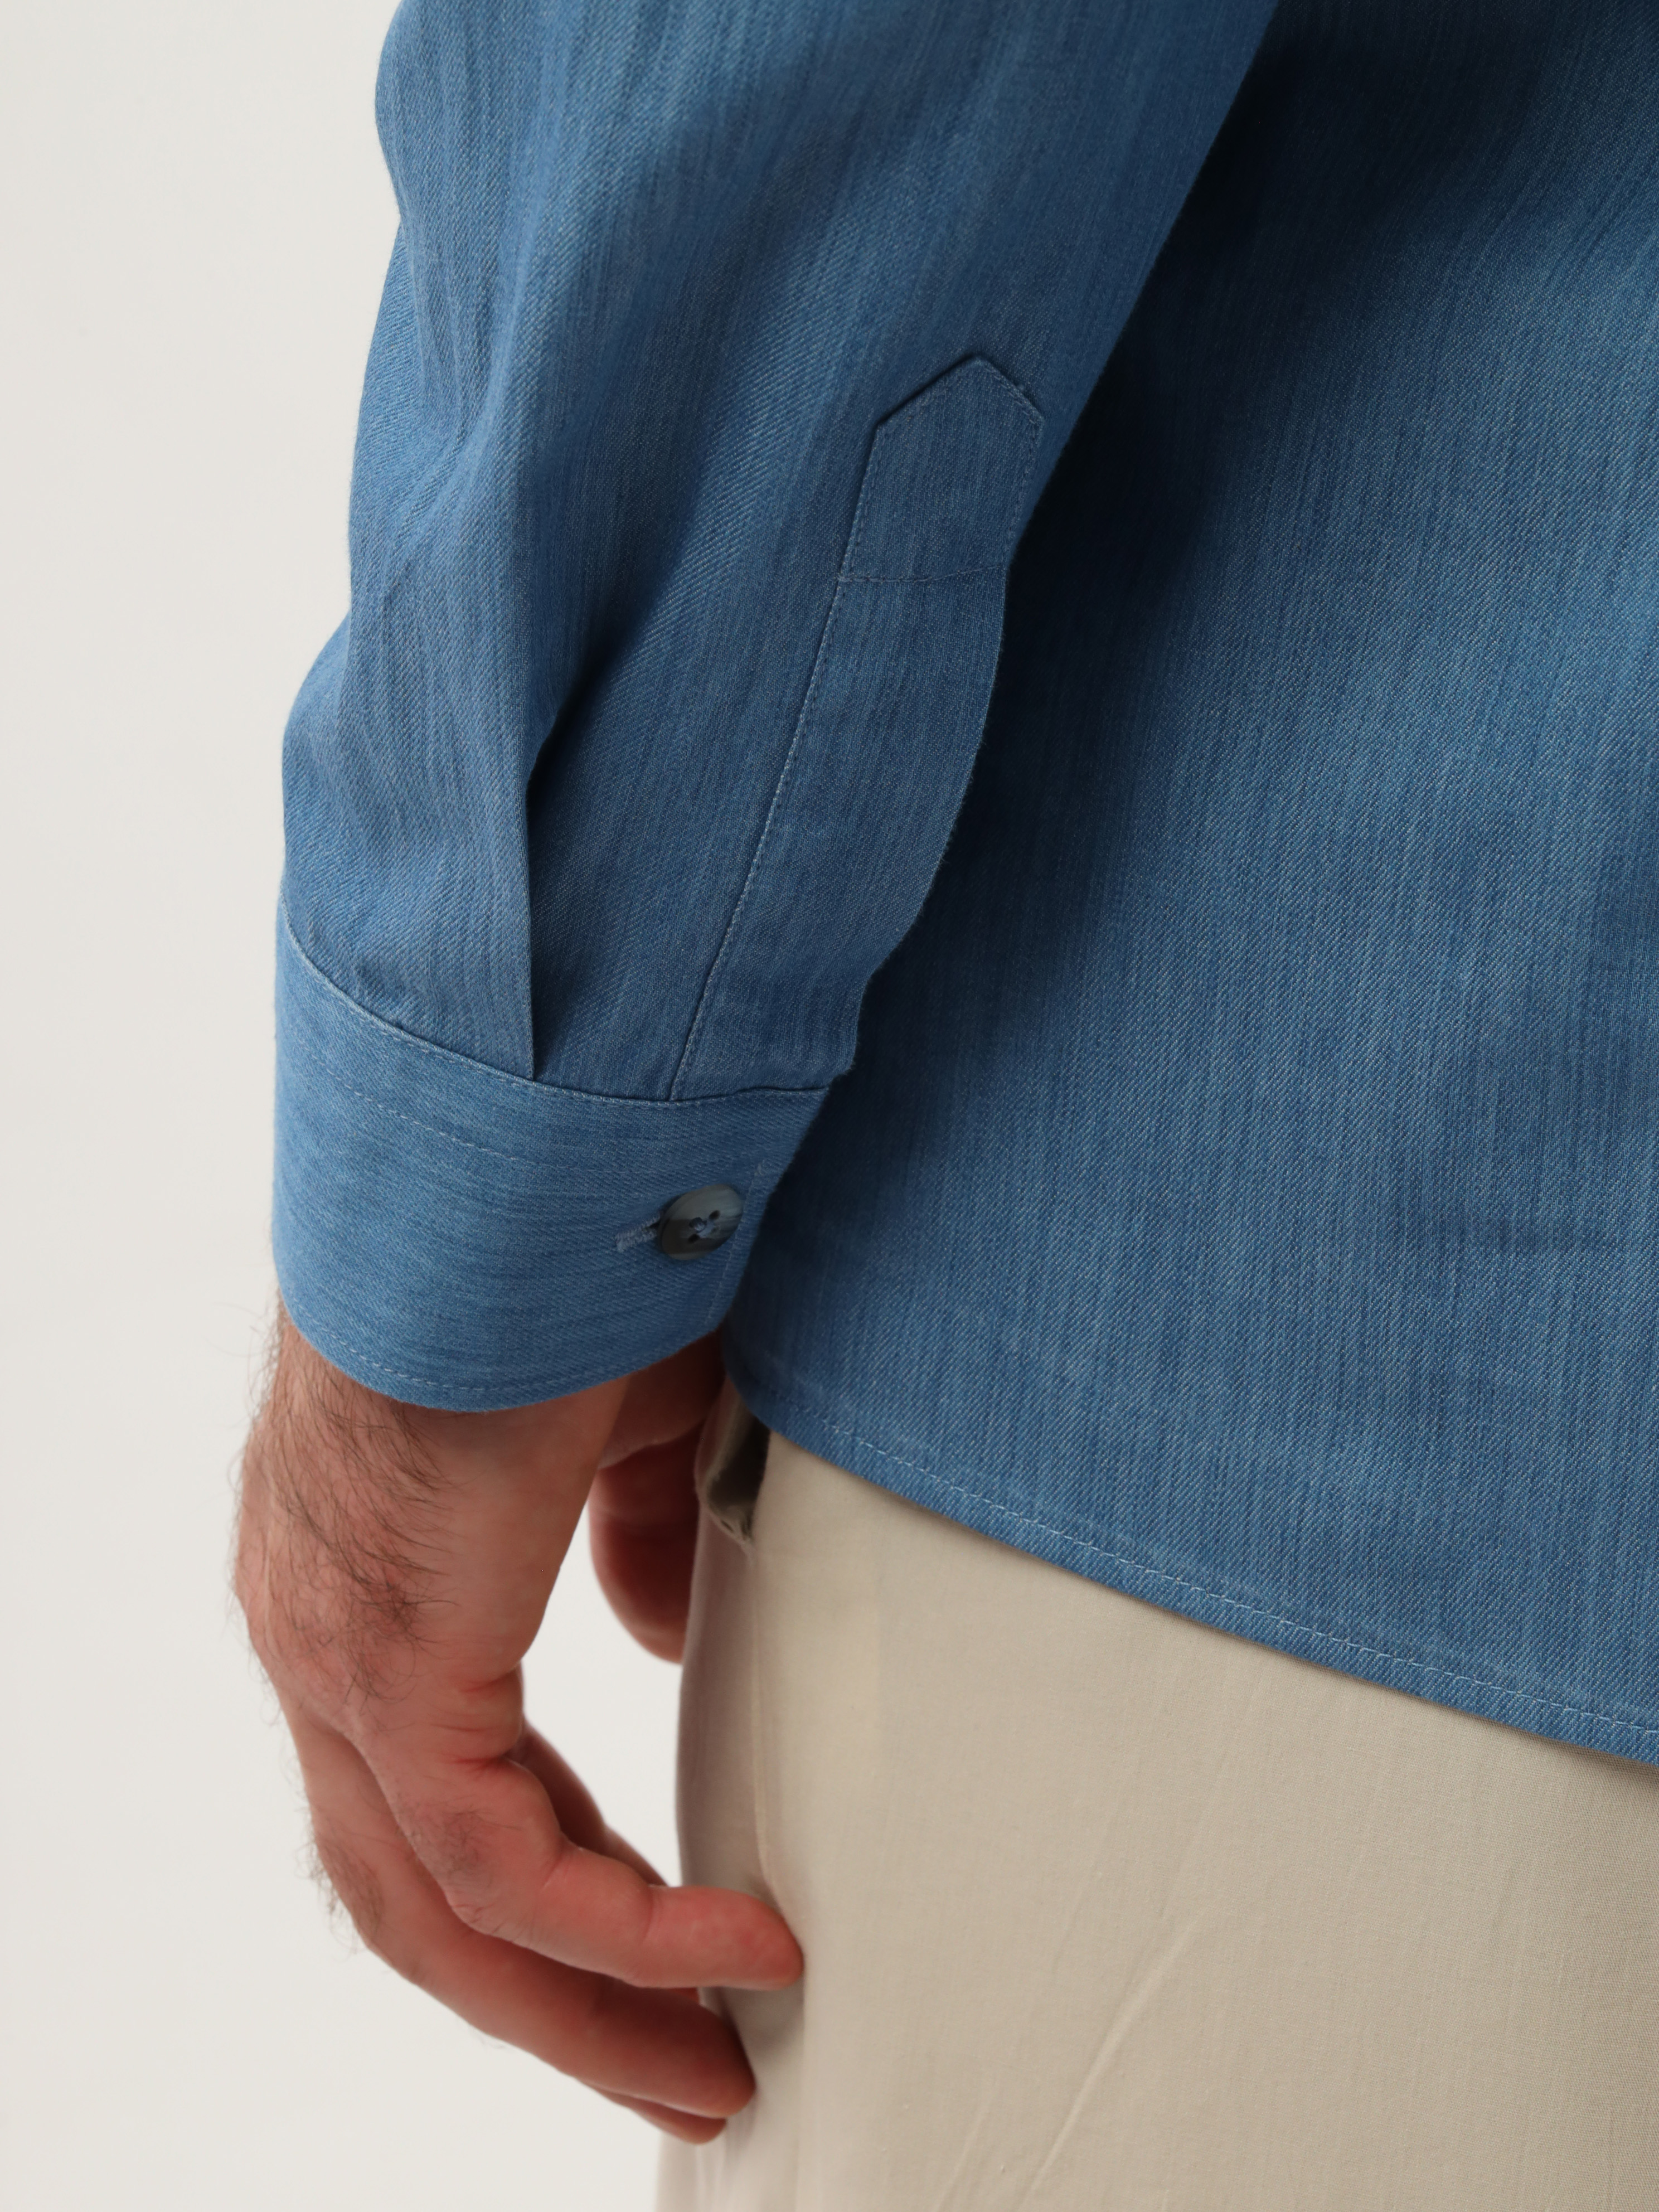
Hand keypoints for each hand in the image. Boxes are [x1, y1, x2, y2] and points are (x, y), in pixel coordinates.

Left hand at [235, 1314, 799, 2139]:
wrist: (522, 1174)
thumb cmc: (577, 1265)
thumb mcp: (636, 1424)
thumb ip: (636, 1537)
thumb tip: (652, 1635)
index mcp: (376, 1583)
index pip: (447, 1793)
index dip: (569, 1888)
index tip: (679, 1941)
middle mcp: (327, 1641)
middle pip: (423, 1896)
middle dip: (566, 1998)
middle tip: (689, 2066)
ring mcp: (341, 1662)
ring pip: (437, 1913)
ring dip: (580, 2004)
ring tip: (706, 2061)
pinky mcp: (394, 1670)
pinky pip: (497, 1865)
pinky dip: (622, 1926)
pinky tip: (736, 1942)